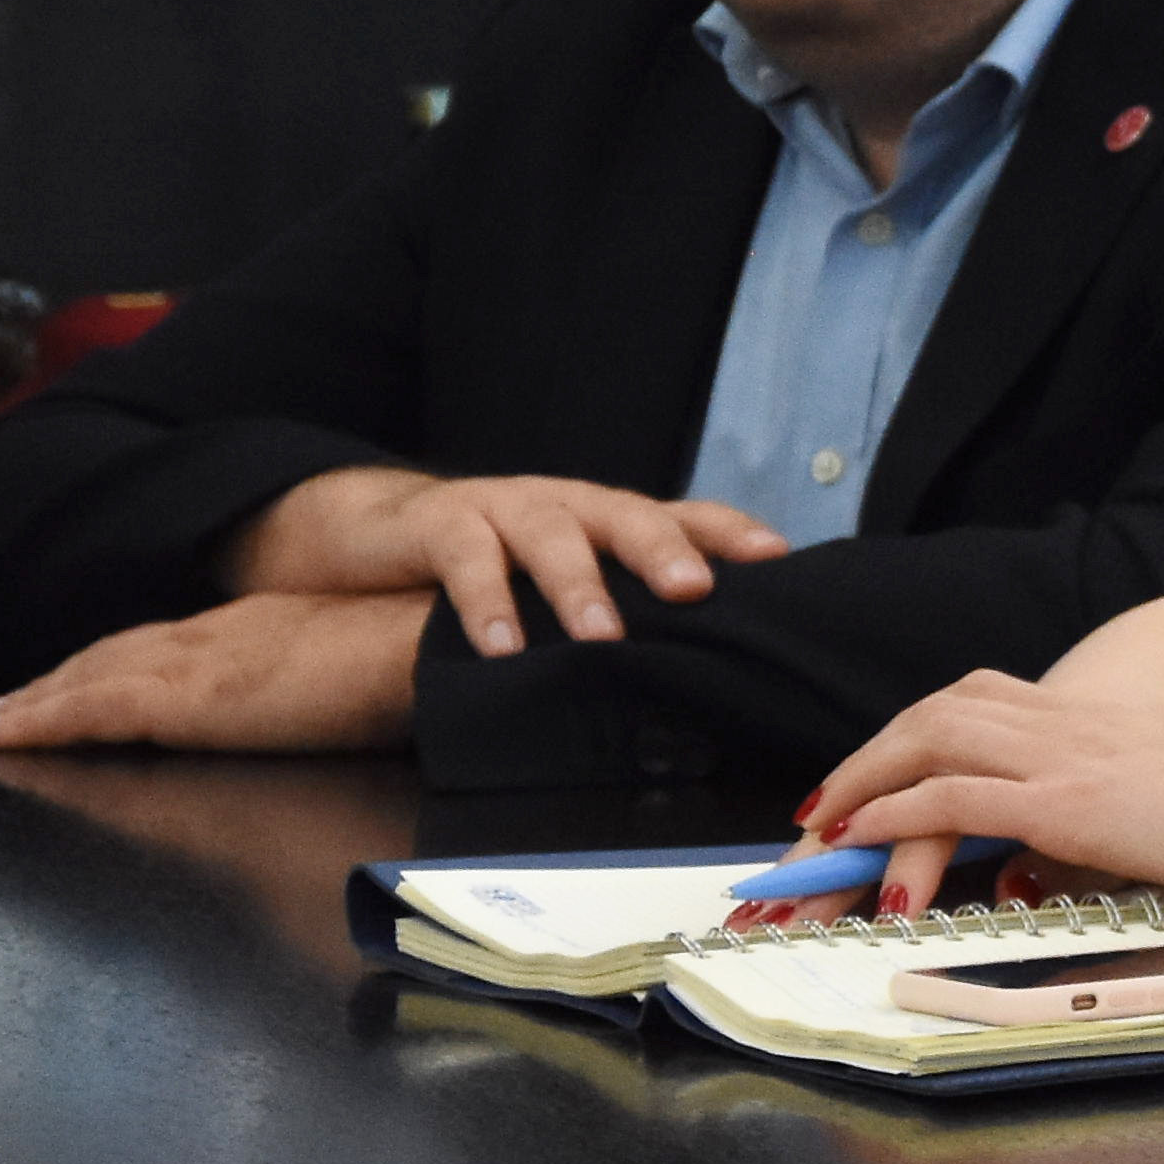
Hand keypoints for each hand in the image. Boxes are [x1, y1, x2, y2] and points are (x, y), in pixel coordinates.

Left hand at [0, 590, 433, 752]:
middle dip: (66, 678)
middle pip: (125, 655)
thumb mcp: (380, 684)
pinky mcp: (189, 699)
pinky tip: (4, 735)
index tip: (91, 677)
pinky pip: (93, 711)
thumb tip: (350, 736)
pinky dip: (41, 721)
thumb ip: (345, 701)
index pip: (182, 645)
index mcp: (277, 630)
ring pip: (95, 678)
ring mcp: (203, 663)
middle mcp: (227, 635)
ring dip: (38, 699)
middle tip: (13, 702)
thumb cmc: (435, 669)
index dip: (126, 663)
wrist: (443, 646)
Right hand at [225, 462, 790, 661]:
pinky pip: (466, 558)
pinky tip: (502, 645)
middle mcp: (569, 503)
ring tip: (602, 637)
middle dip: (662, 550)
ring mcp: (505, 506)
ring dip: (578, 585)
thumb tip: (701, 661)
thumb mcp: (566, 576)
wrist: (385, 529)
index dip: (730, 532)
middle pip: (626, 516)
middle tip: (692, 591)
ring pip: (552, 536)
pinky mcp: (441, 522)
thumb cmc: (499, 561)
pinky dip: (486, 601)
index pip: (684, 514)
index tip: (777, 558)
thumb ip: (622, 602)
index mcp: (610, 516)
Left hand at [794, 673, 1163, 919]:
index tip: (856, 794)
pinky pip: (959, 793)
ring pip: (930, 740)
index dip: (903, 746)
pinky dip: (894, 813)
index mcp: (1090, 727)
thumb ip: (1080, 837)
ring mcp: (1070, 757)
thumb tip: (1017, 877)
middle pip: (933, 717)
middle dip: (860, 765)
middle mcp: (1070, 726)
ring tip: (815, 835)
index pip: (973, 710)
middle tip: (811, 820)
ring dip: (858, 784)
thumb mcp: (1152, 819)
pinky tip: (860, 840)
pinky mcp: (1075, 802)